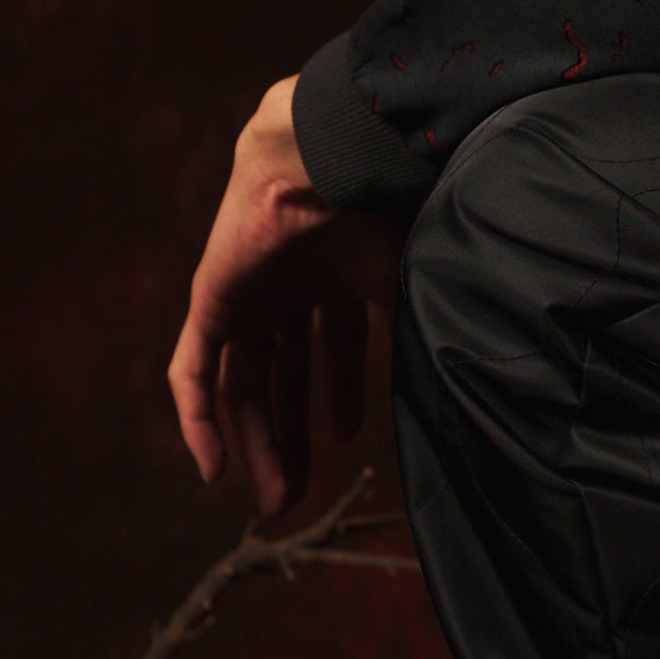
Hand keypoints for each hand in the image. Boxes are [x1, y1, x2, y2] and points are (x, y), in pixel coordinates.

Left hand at [168, 83, 403, 520]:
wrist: (336, 159)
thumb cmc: (388, 208)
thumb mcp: (416, 284)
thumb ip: (426, 334)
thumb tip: (466, 390)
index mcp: (342, 271)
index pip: (335, 348)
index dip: (343, 397)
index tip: (351, 444)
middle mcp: (293, 282)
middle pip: (287, 374)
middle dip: (295, 436)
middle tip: (301, 496)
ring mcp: (250, 290)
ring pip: (247, 382)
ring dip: (260, 442)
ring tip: (276, 499)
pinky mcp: (212, 298)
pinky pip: (193, 369)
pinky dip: (198, 418)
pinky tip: (213, 467)